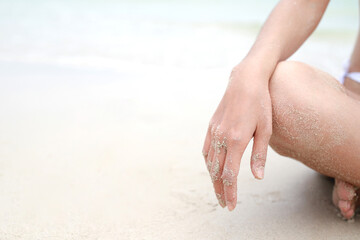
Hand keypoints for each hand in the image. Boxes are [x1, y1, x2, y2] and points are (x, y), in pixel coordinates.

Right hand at [202, 60, 272, 210]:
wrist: (245, 80)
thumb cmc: (260, 104)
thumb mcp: (265, 129)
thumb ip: (259, 155)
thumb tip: (258, 178)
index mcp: (236, 140)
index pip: (229, 174)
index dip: (230, 192)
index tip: (231, 206)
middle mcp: (221, 137)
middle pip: (217, 172)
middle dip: (220, 190)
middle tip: (224, 205)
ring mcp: (213, 131)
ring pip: (209, 162)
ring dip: (213, 179)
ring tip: (219, 191)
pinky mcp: (211, 126)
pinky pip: (206, 150)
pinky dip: (208, 164)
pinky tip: (212, 170)